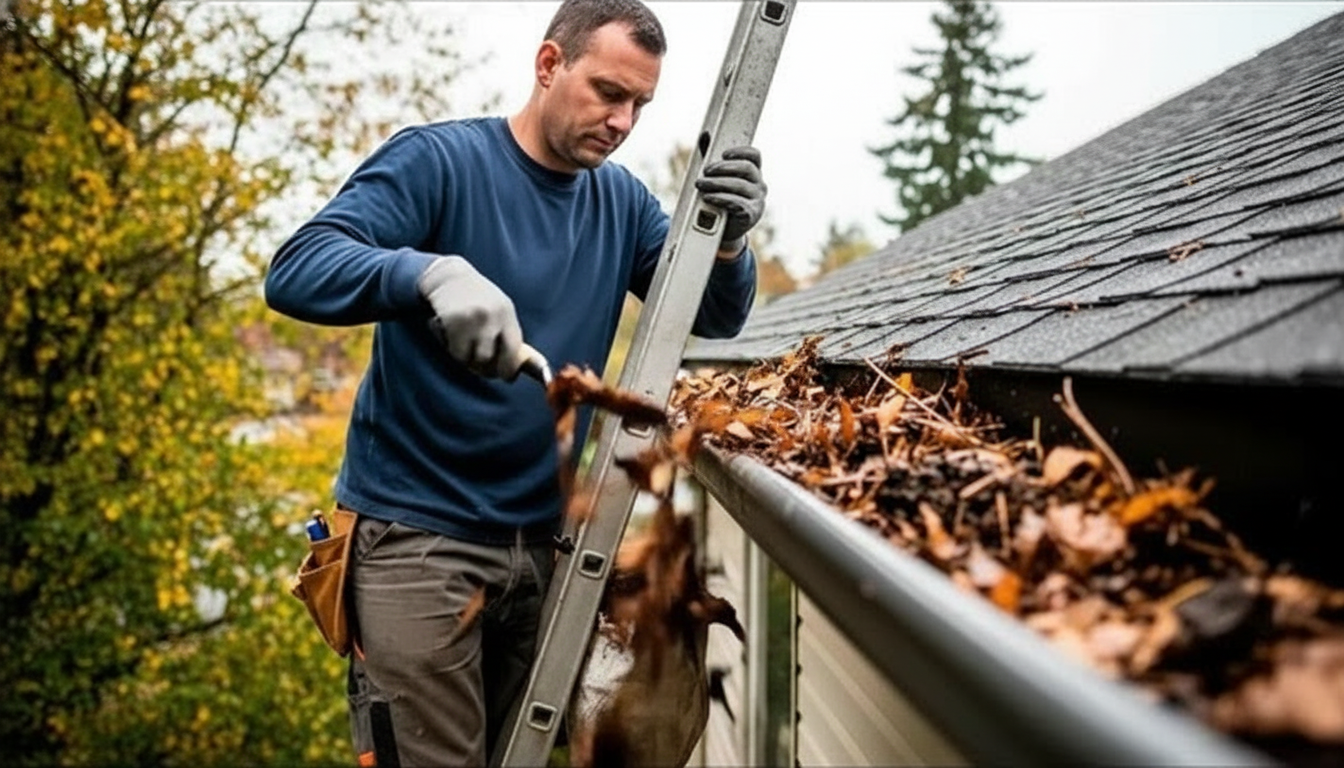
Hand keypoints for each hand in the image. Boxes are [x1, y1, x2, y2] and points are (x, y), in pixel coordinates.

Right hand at [417, 256, 523, 379]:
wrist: (448, 277)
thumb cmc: (476, 297)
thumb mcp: (498, 309)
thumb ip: (506, 332)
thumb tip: (520, 364)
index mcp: (507, 313)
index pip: (514, 349)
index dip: (511, 368)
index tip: (507, 377)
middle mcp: (492, 316)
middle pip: (492, 359)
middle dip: (488, 370)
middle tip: (482, 369)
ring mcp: (472, 319)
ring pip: (473, 359)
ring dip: (468, 359)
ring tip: (465, 346)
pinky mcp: (453, 322)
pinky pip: (456, 352)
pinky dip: (454, 350)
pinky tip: (452, 337)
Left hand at [694, 146, 766, 255]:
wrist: (724, 231)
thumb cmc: (721, 200)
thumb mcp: (717, 178)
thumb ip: (712, 158)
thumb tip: (705, 135)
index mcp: (753, 173)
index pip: (754, 156)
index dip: (741, 151)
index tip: (724, 154)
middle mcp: (759, 185)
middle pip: (747, 169)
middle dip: (724, 167)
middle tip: (706, 171)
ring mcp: (758, 201)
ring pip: (740, 186)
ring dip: (717, 183)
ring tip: (701, 184)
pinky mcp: (751, 215)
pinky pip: (737, 203)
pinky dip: (720, 198)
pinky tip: (708, 197)